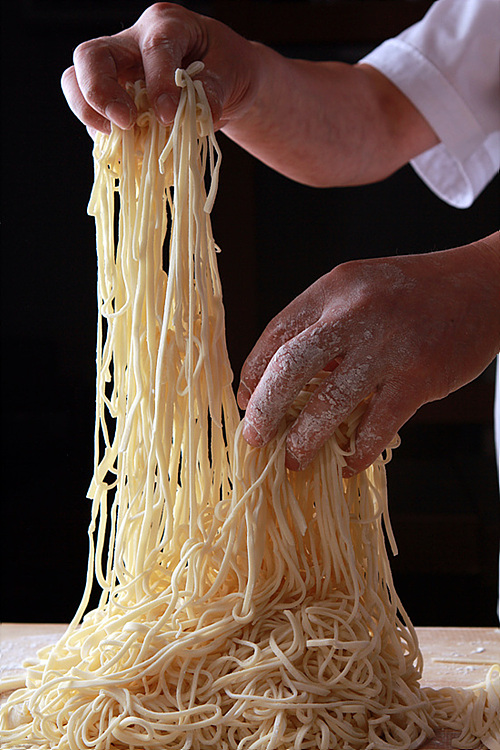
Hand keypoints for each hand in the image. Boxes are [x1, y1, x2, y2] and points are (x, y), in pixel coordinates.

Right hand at [61, 2, 258, 135]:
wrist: (226, 80)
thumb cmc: (229, 66)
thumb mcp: (234, 72)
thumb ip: (215, 89)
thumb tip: (198, 115)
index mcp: (166, 24)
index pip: (153, 46)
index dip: (158, 82)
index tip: (168, 116)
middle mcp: (132, 42)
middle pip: (91, 57)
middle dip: (99, 91)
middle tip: (124, 123)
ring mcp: (118, 71)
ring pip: (77, 81)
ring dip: (89, 113)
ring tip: (117, 137)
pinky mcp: (115, 99)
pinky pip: (94, 114)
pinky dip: (105, 135)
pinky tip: (126, 149)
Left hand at [237, 235, 499, 473]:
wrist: (485, 285)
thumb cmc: (416, 292)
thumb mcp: (361, 290)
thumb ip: (324, 326)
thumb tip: (281, 382)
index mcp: (334, 287)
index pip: (276, 333)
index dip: (252, 372)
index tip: (245, 399)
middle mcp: (356, 311)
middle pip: (290, 367)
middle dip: (264, 410)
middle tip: (254, 438)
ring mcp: (389, 345)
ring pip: (329, 403)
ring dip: (304, 440)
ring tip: (294, 461)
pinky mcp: (420, 376)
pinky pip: (377, 425)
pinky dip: (358, 452)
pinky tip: (348, 464)